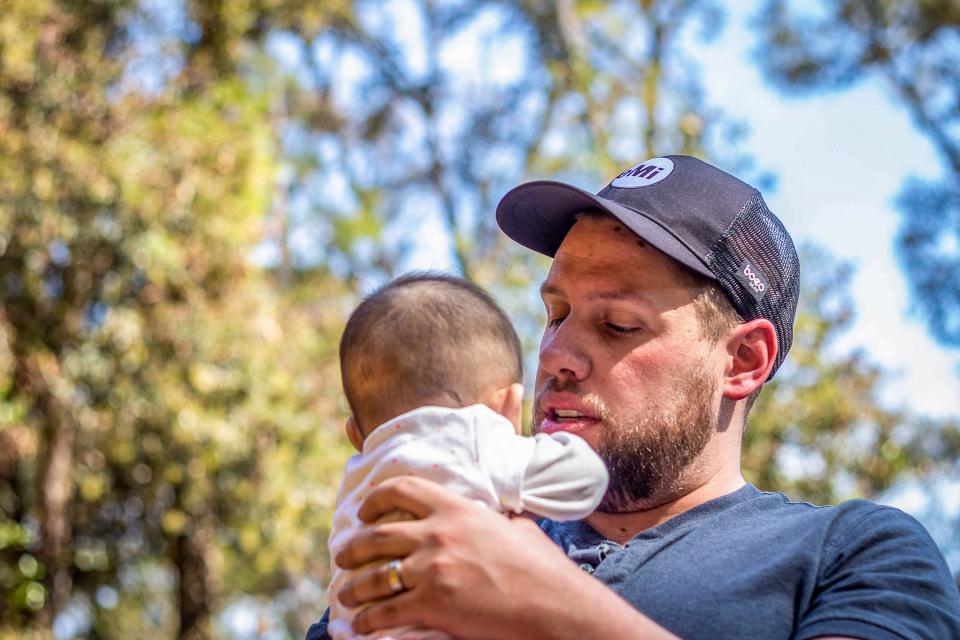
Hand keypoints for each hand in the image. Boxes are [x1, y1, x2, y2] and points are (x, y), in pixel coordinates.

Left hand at [333, 476, 675, 639]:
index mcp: (457, 509)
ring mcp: (433, 569)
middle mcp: (438, 533)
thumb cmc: (543, 569)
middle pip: (377, 535)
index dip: (375, 499)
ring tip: (345, 595)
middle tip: (343, 556)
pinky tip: (360, 624)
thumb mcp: (519, 526)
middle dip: (352, 547)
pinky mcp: (432, 603)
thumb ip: (500, 516)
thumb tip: (504, 509)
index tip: (364, 511)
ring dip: (353, 588)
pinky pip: (385, 611)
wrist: (555, 606)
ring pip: (374, 576)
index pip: (403, 489)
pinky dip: (367, 620)